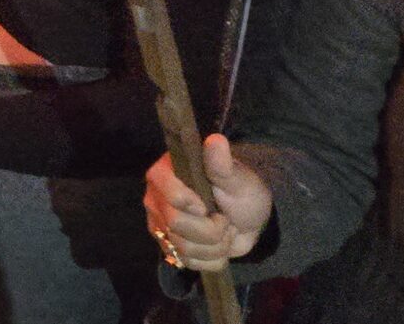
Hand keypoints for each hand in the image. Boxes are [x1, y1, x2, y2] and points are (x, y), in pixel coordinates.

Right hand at [144, 135, 273, 271]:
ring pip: (184, 248)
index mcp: (165, 174)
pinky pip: (188, 263)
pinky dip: (212, 259)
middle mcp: (156, 198)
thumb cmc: (241, 189)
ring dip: (215, 245)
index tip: (210, 205)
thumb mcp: (238, 178)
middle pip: (177, 226)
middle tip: (224, 219)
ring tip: (223, 231)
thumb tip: (215, 140)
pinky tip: (217, 245)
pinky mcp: (168, 246)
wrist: (247, 216)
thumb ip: (222, 164)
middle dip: (212, 229)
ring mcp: (159, 224)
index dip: (194, 206)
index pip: (171, 197)